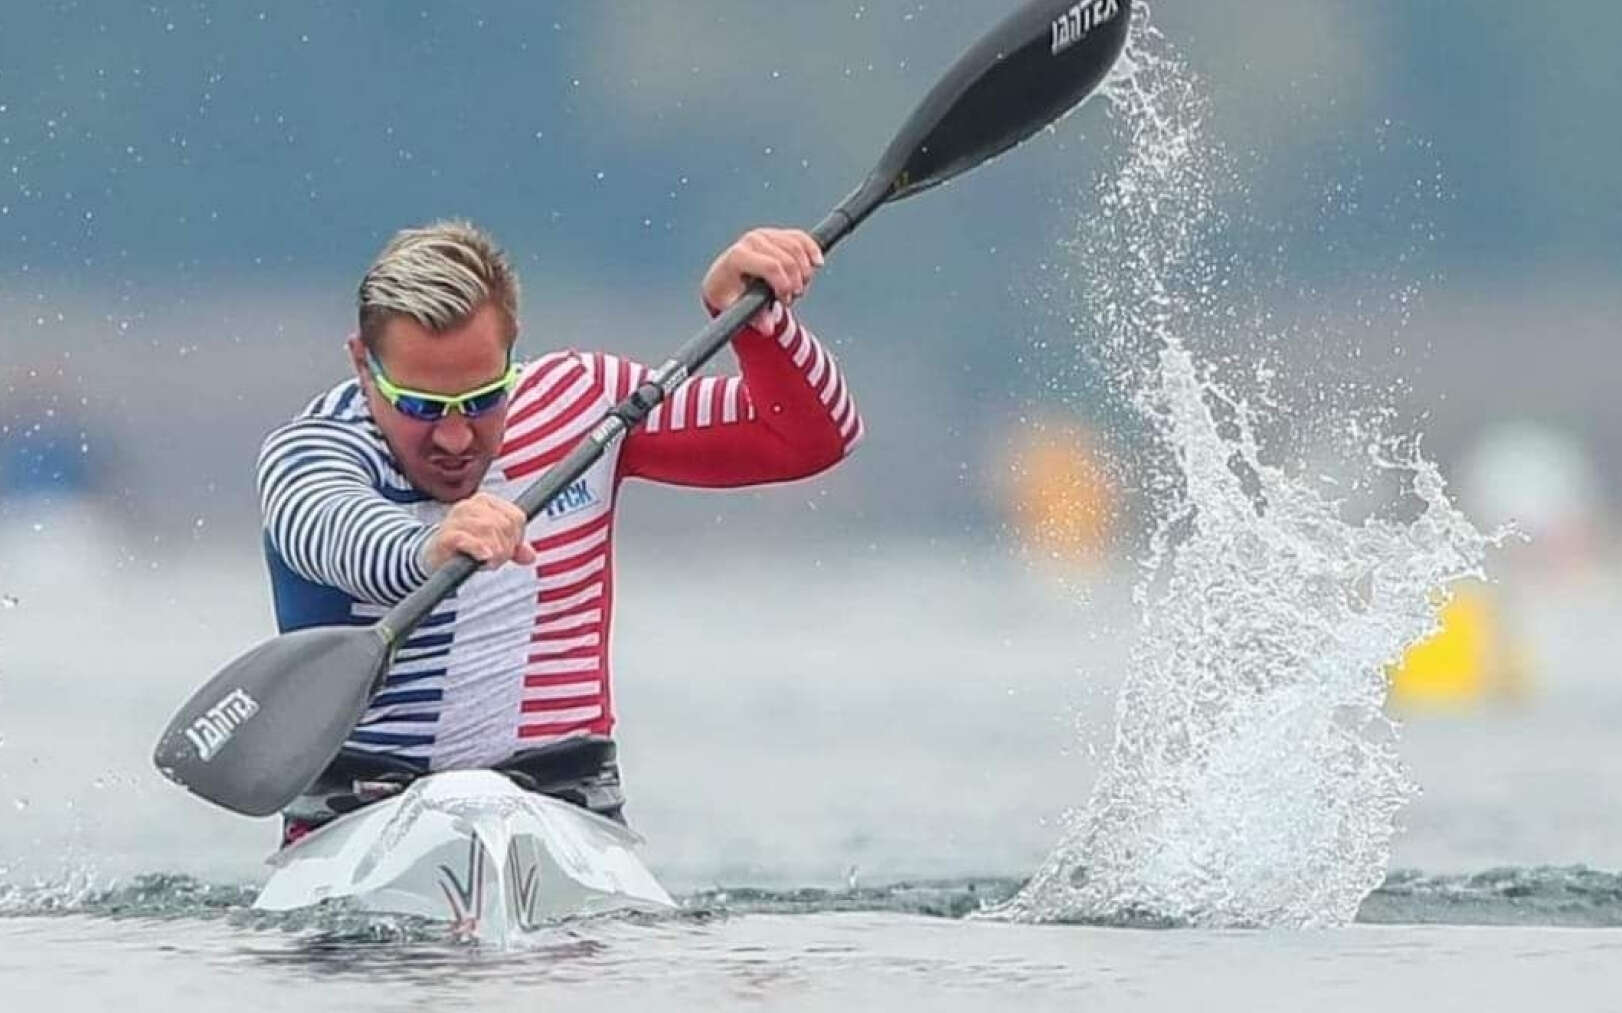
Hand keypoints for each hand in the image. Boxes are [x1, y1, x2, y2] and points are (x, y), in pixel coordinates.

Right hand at [423, 492, 536, 570]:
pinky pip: (466, 539)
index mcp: (485, 502)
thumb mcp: (494, 544)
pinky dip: (478, 549)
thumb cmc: (466, 546)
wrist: (434, 556)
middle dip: (505, 547)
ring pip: (488, 530)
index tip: (509, 549)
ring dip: (494, 552)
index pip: (516, 517)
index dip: (517, 537)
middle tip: (496, 559)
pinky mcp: (445, 536)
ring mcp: (455, 519)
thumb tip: (530, 557)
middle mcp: (470, 506)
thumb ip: (514, 548)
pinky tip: (483, 558)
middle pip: (504, 525)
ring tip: (487, 562)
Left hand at [701, 227, 823, 329]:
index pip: (772, 267)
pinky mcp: (777, 234)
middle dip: (796, 282)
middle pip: (788, 260)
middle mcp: (751, 241)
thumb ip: (754, 318)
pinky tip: (817, 263)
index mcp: (738, 256)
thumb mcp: (737, 309)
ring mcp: (765, 235)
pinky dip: (812, 250)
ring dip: (805, 272)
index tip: (785, 301)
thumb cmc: (731, 296)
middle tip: (792, 298)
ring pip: (798, 248)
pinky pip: (801, 238)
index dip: (784, 285)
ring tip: (797, 288)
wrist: (725, 279)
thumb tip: (768, 329)